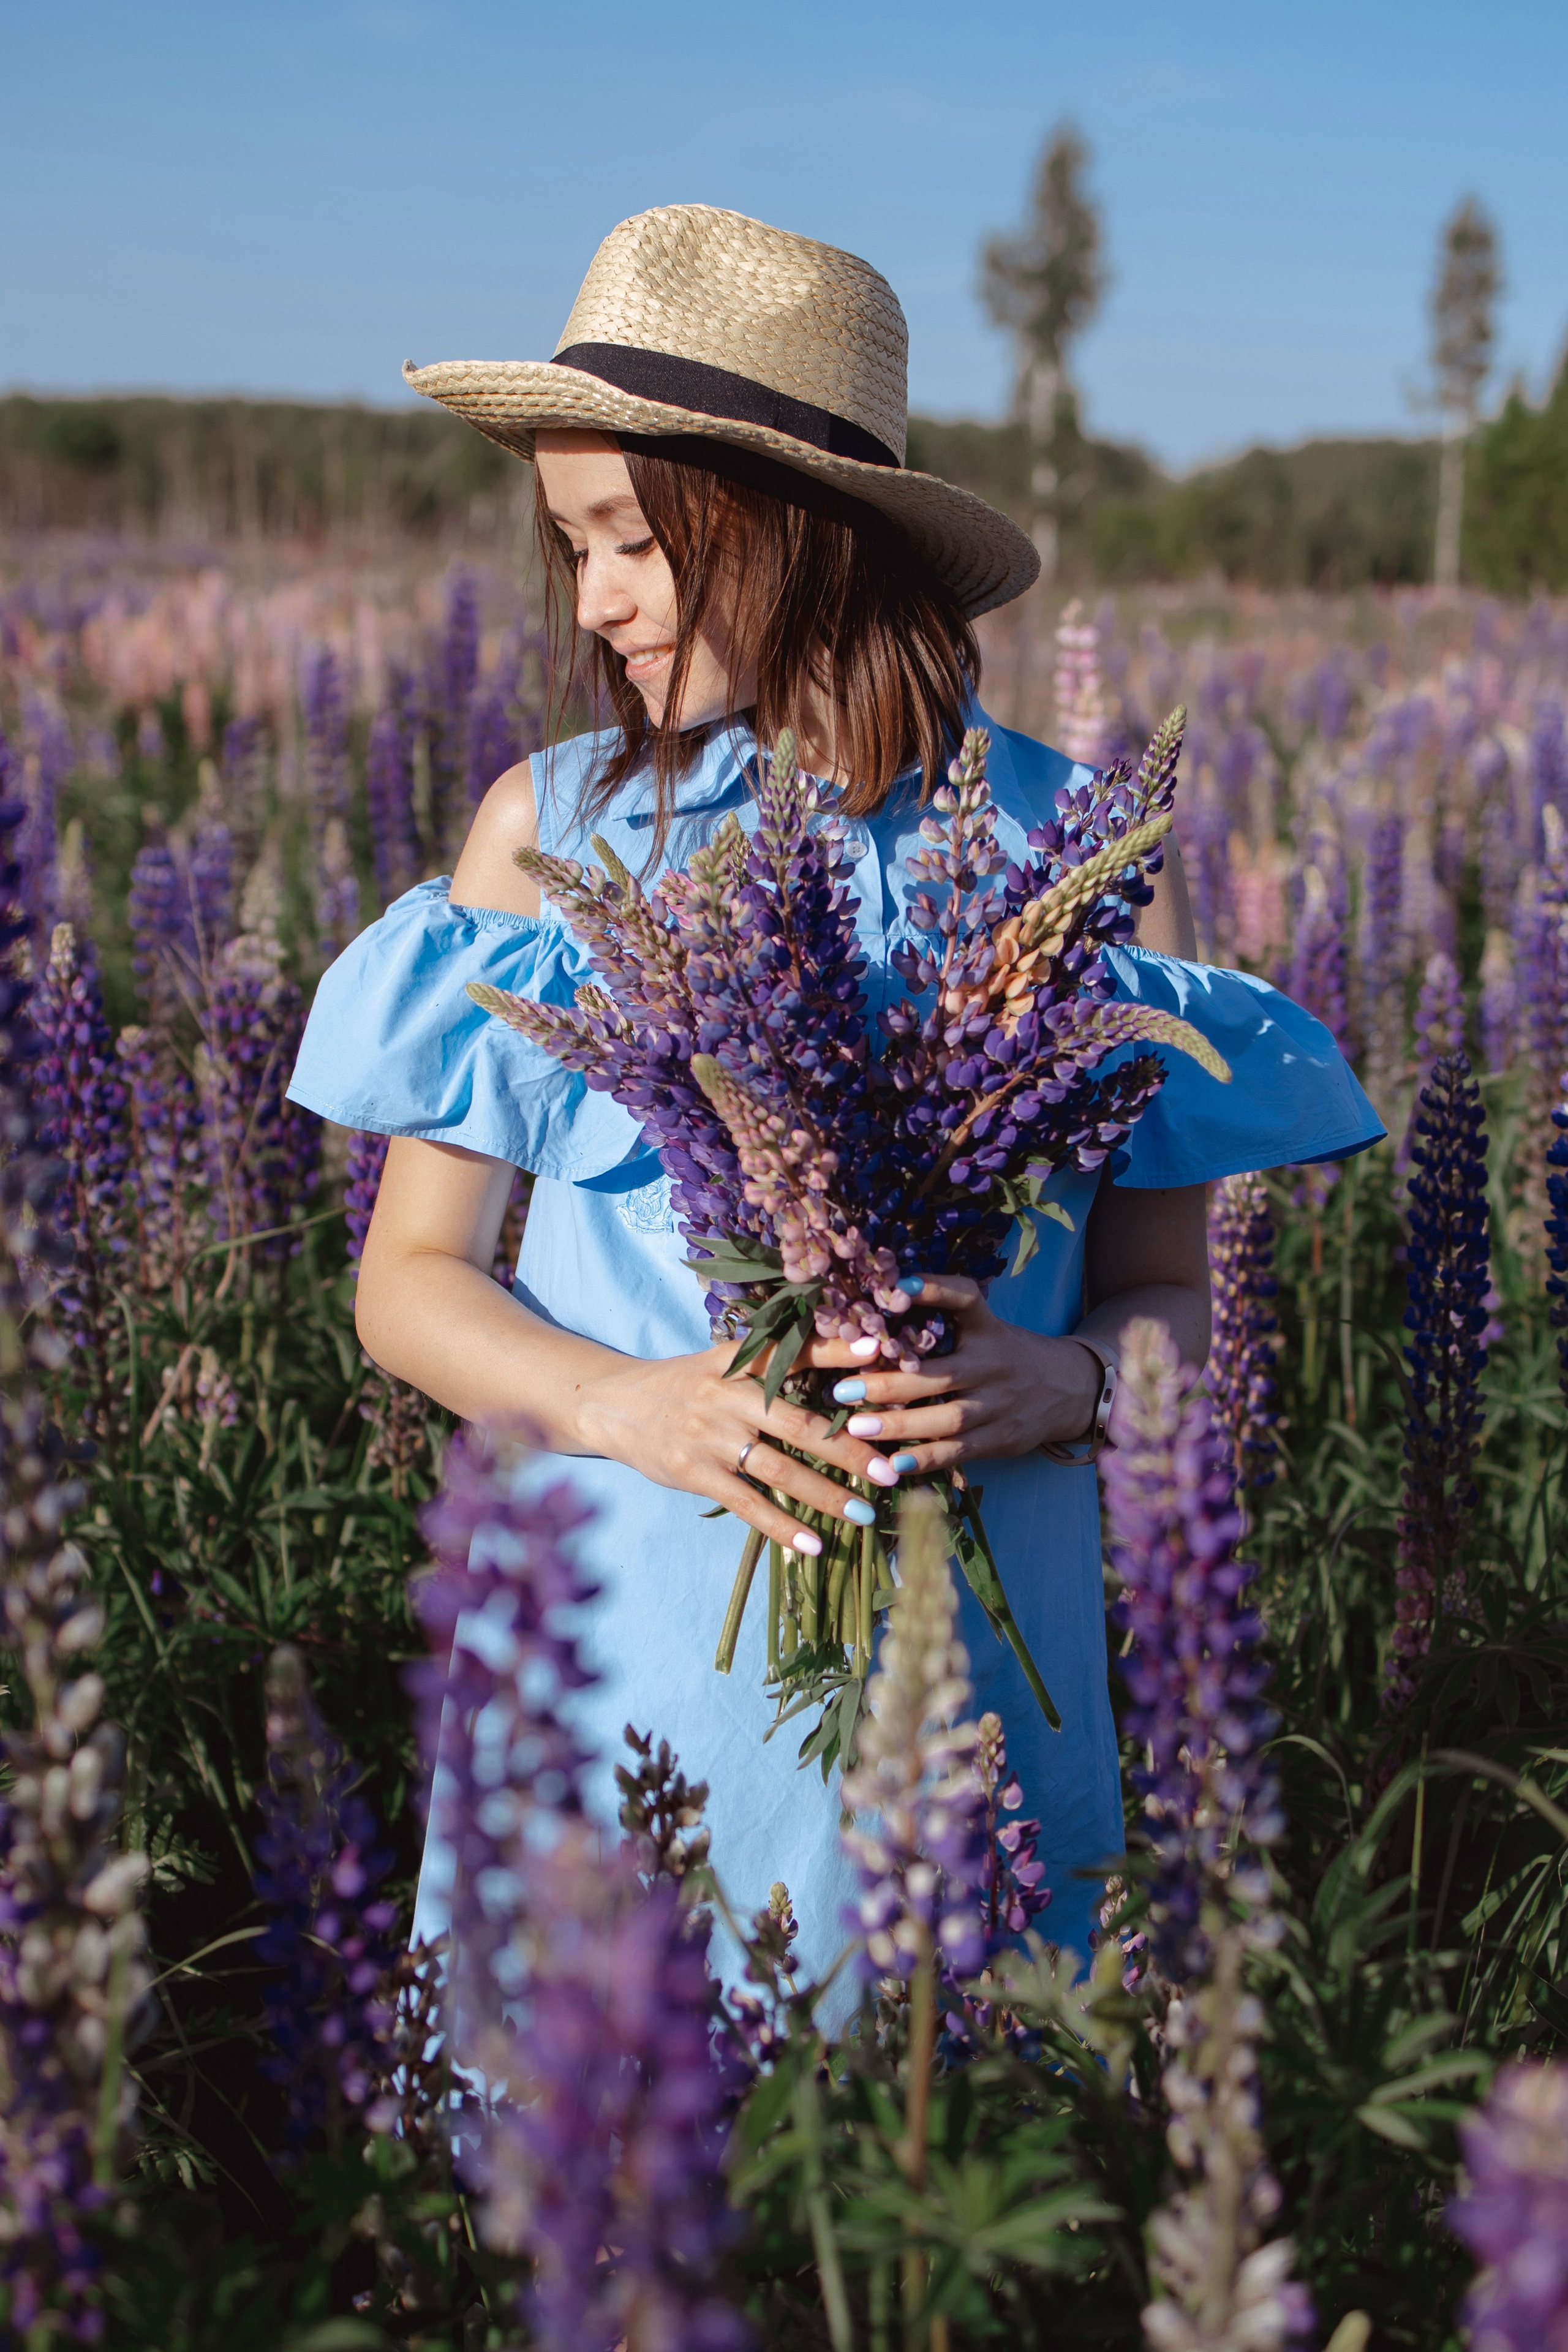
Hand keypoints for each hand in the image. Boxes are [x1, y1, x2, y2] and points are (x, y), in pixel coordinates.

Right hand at [573, 1337, 903, 1556]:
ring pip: (779, 1470)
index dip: (836, 1351)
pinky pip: (746, 1504)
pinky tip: (813, 1545)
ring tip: (865, 1513)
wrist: (611, 1405)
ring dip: (825, 1495)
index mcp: (736, 1361)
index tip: (880, 1352)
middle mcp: (726, 1396)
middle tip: (889, 1470)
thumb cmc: (679, 1384)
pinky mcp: (693, 1473)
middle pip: (798, 1424)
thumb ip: (766, 1364)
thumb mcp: (719, 1362)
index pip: (792, 1352)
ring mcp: (708, 1437)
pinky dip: (781, 1527)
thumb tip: (833, 1367)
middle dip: (847, 1449)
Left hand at [801, 1274, 1100, 1473]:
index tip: (898, 1285)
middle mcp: (994, 1364)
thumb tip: (876, 1310)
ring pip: (949, 1418)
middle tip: (842, 1389)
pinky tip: (893, 1465)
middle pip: (941, 1375)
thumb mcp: (987, 1327)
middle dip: (889, 1383)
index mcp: (988, 1328)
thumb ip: (943, 1320)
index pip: (965, 1299)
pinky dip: (927, 1459)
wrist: (1070, 1388)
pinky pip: (960, 1452)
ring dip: (900, 1426)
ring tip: (857, 1429)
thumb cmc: (1008, 1353)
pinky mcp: (1001, 1439)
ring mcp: (999, 1405)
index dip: (934, 1289)